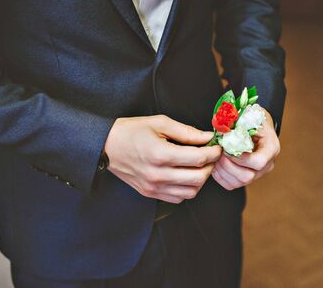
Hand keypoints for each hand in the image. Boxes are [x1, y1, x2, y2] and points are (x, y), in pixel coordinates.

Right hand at [104, 115, 221, 203]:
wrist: (106, 146)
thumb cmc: (131, 131)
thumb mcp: (159, 123)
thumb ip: (186, 132)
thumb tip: (208, 137)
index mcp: (160, 154)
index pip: (199, 159)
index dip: (213, 152)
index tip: (216, 146)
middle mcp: (158, 175)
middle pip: (199, 178)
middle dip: (210, 166)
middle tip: (210, 156)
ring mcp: (153, 187)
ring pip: (191, 192)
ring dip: (200, 179)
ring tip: (198, 165)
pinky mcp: (150, 193)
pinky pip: (178, 198)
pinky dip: (187, 189)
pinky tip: (184, 175)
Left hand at [211, 109, 279, 189]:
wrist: (255, 125)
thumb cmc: (252, 119)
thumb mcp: (246, 115)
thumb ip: (234, 121)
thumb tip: (220, 127)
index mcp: (271, 147)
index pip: (259, 162)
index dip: (240, 158)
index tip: (228, 149)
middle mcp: (267, 164)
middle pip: (248, 176)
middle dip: (228, 165)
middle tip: (219, 153)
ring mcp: (257, 173)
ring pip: (238, 182)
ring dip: (222, 171)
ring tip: (216, 157)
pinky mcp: (246, 178)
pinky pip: (231, 184)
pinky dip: (220, 176)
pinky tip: (216, 164)